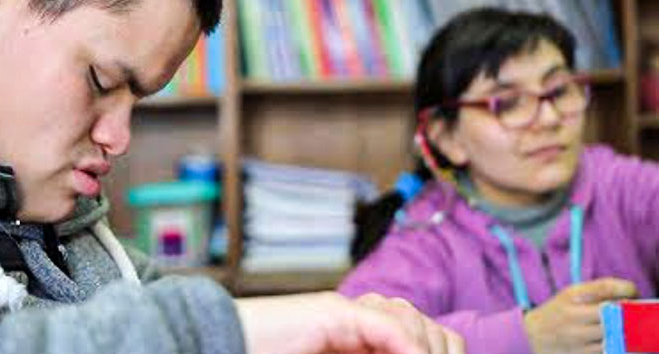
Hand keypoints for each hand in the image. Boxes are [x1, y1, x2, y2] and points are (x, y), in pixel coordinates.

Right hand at [235, 291, 464, 353]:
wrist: (221, 343)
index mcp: (356, 332)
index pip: (416, 331)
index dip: (436, 351)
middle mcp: (355, 314)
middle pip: (418, 321)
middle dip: (437, 349)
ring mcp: (342, 309)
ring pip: (406, 319)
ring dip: (425, 350)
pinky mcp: (329, 312)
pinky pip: (382, 326)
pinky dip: (405, 347)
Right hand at [524, 277, 637, 353]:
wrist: (531, 336)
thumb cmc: (558, 312)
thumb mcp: (571, 295)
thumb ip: (598, 291)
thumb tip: (631, 294)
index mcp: (571, 295)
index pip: (605, 287)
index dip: (626, 288)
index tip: (633, 292)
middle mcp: (573, 315)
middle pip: (614, 313)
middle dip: (628, 313)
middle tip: (635, 314)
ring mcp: (575, 338)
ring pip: (614, 335)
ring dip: (624, 333)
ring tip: (626, 329)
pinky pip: (606, 352)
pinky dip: (615, 347)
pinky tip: (615, 342)